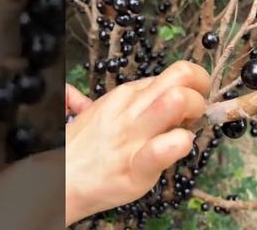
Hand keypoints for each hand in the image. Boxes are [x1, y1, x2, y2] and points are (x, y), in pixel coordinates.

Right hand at [65, 61, 210, 224]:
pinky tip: (179, 148)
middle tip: (196, 114)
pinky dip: (180, 145)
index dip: (192, 88)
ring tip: (186, 130)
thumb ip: (127, 101)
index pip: (175, 74)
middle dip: (200, 92)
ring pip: (177, 100)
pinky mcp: (136, 167)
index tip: (190, 105)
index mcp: (127, 94)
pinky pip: (166, 148)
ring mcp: (133, 135)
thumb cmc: (83, 150)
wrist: (57, 182)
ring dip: (195, 112)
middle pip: (181, 76)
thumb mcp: (101, 112)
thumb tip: (134, 92)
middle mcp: (132, 108)